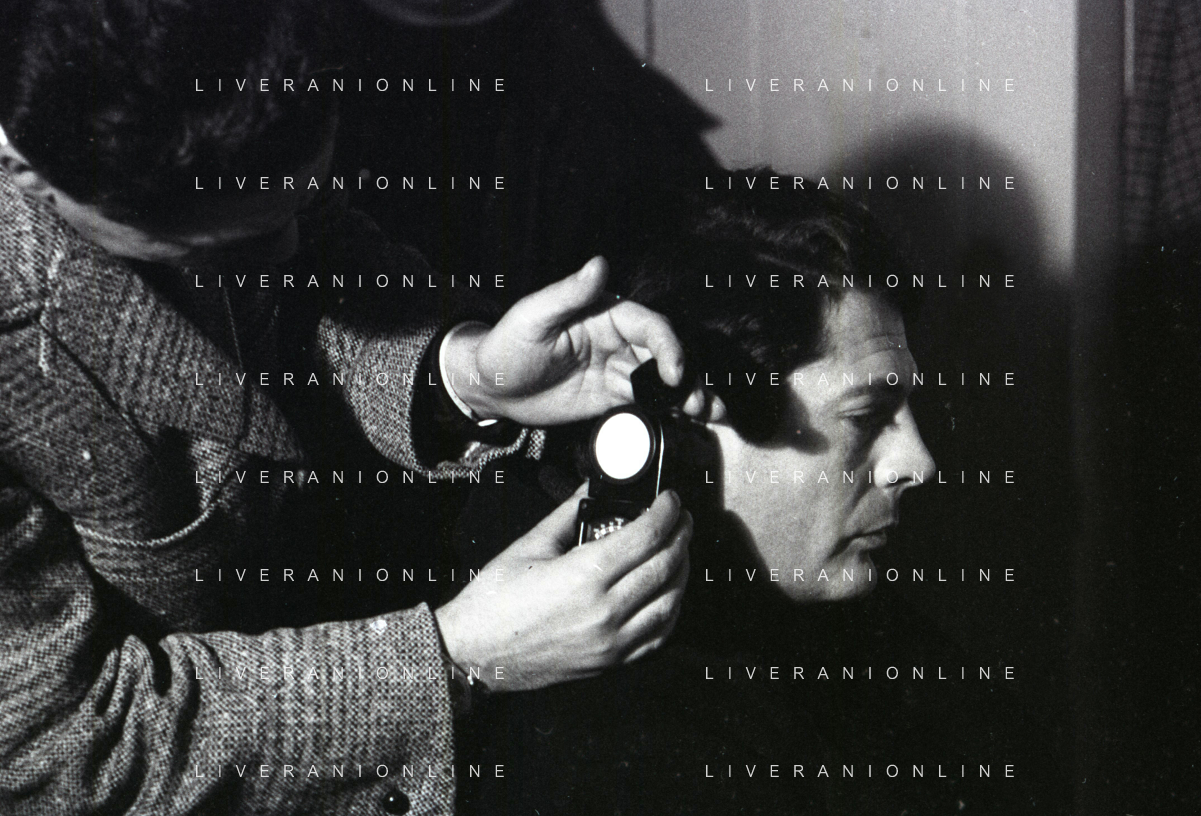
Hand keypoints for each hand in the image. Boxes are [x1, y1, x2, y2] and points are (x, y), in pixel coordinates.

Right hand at [434, 487, 691, 691]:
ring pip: (670, 602)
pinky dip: (671, 610)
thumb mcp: (529, 547)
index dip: (666, 512)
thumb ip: (567, 514)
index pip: (646, 536)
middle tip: (681, 519)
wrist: (474, 654)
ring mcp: (611, 640)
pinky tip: (668, 593)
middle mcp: (604, 610)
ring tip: (679, 550)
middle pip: (665, 565)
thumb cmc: (494, 603)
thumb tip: (590, 489)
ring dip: (682, 571)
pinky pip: (657, 636)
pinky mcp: (610, 661)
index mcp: (584, 576)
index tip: (671, 500)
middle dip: (681, 535)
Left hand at [441, 257, 715, 425]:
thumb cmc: (507, 346)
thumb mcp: (534, 317)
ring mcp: (618, 369)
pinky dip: (672, 411)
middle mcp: (618, 340)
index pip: (648, 326)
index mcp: (605, 314)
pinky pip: (648, 403)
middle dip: (686, 376)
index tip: (672, 372)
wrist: (491, 388)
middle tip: (698, 401)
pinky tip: (692, 422)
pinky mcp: (613, 397)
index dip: (667, 347)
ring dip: (687, 395)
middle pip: (664, 355)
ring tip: (707, 413)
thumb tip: (599, 265)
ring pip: (662, 381)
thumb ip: (569, 294)